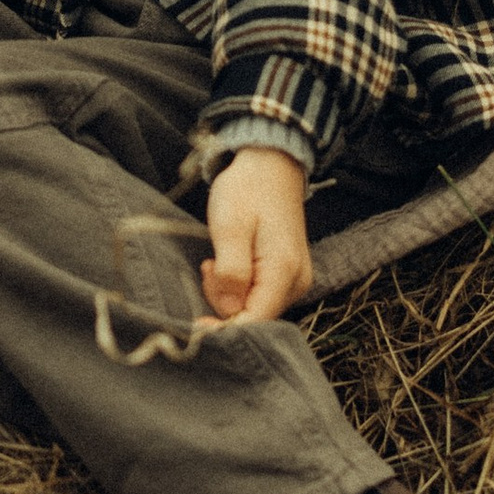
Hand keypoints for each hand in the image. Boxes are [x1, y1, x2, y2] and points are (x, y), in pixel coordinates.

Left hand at [201, 148, 311, 325]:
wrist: (270, 165)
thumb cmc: (247, 190)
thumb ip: (231, 272)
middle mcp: (297, 282)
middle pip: (255, 318)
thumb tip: (229, 311)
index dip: (224, 329)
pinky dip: (237, 286)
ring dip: (228, 293)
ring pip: (255, 308)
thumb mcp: (230, 227)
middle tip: (208, 266)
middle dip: (223, 303)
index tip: (196, 321)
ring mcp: (295, 279)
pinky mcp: (287, 275)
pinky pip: (259, 295)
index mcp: (284, 271)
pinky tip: (227, 263)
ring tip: (216, 259)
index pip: (256, 322)